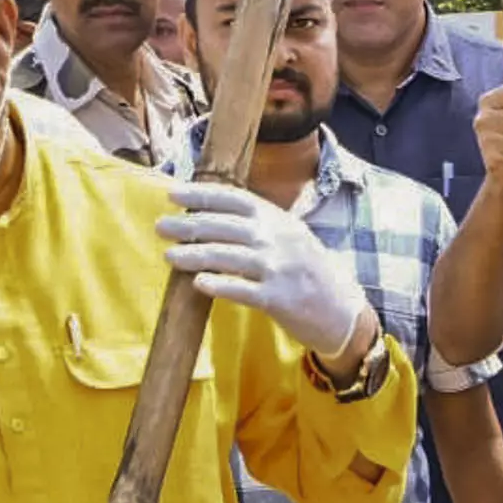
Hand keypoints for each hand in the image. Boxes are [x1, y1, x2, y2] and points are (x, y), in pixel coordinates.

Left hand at [159, 178, 372, 363]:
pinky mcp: (279, 299)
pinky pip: (243, 290)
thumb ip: (257, 225)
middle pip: (225, 226)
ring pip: (229, 257)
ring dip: (196, 255)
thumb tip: (209, 217)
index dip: (201, 194)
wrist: (340, 308)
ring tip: (169, 256)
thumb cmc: (307, 271)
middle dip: (189, 225)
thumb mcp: (289, 237)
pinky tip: (198, 283)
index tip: (172, 193)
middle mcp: (277, 239)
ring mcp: (279, 268)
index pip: (233, 199)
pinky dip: (220, 285)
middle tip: (161, 226)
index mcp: (277, 219)